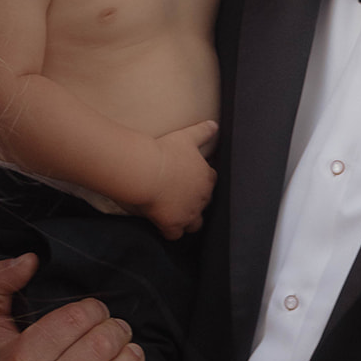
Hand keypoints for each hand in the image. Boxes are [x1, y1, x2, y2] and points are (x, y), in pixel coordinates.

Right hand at [144, 121, 217, 238]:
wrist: (145, 169)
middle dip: (195, 201)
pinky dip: (170, 231)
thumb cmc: (164, 151)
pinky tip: (162, 225)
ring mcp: (189, 213)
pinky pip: (175, 235)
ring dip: (187, 220)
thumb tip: (215, 125)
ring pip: (195, 224)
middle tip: (179, 195)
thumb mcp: (186, 137)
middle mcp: (202, 198)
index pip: (210, 182)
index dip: (200, 181)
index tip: (188, 179)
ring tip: (174, 215)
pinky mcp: (173, 224)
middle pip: (204, 204)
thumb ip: (202, 132)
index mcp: (206, 177)